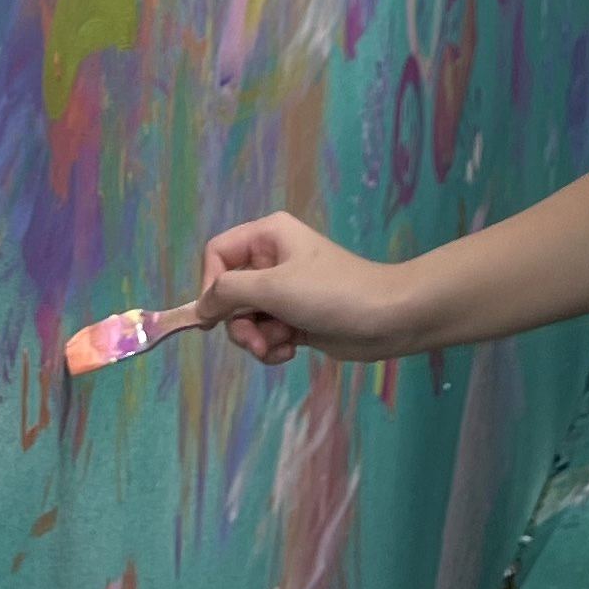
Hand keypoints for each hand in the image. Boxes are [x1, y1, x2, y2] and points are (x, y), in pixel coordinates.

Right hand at [193, 212, 430, 364]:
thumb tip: (200, 306)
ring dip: (255, 339)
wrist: (387, 319)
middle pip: (229, 292)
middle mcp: (272, 260)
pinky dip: (271, 346)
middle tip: (254, 341)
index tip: (216, 315)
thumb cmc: (330, 293)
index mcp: (267, 236)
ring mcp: (285, 291)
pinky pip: (266, 333)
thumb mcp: (273, 288)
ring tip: (276, 348)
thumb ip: (228, 292)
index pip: (217, 254)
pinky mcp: (296, 318)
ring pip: (246, 318)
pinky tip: (289, 352)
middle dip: (238, 322)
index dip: (210, 284)